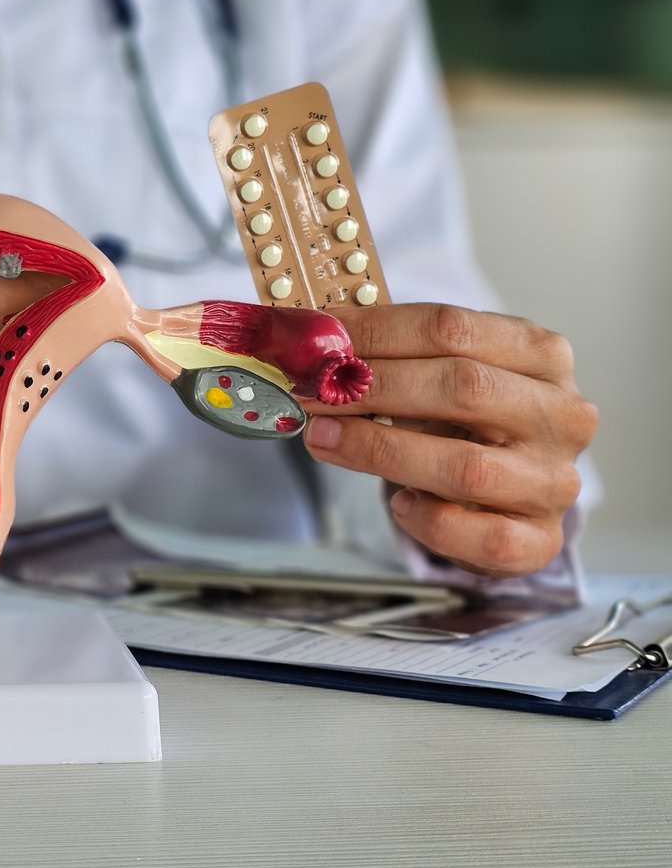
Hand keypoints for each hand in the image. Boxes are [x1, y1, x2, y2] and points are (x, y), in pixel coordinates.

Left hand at [301, 304, 597, 575]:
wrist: (508, 495)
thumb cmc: (464, 424)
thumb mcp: (436, 376)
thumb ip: (386, 358)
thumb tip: (307, 342)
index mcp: (540, 356)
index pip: (451, 328)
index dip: (373, 331)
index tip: (313, 339)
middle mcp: (561, 415)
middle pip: (462, 387)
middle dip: (372, 387)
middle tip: (310, 390)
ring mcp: (554, 481)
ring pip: (466, 467)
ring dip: (379, 450)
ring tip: (322, 438)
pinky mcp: (540, 539)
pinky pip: (481, 537)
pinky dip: (431, 522)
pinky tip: (400, 505)